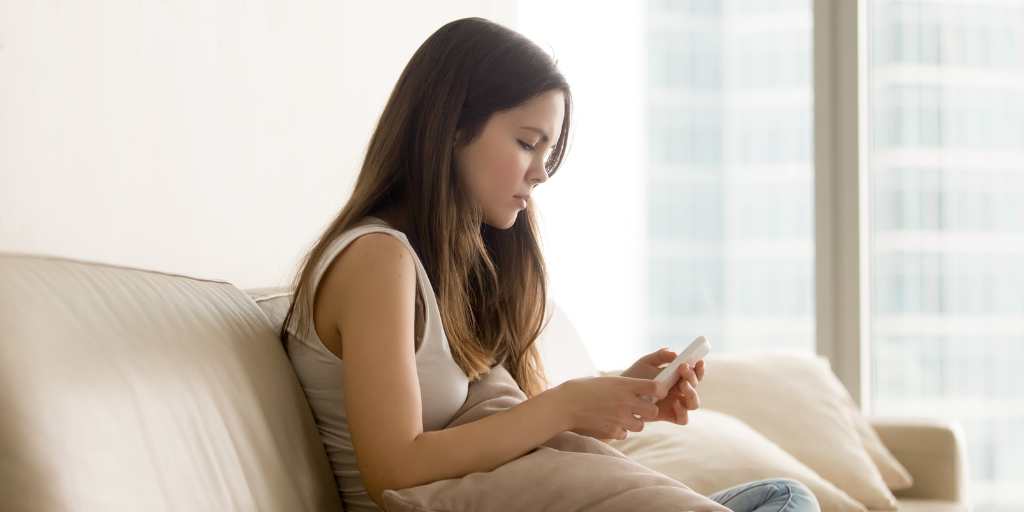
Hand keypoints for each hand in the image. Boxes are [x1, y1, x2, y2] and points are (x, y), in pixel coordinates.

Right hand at [552, 375, 666, 440]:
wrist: (563, 405)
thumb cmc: (582, 389)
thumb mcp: (607, 381)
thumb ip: (626, 387)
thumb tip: (643, 391)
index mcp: (625, 385)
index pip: (656, 387)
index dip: (659, 390)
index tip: (656, 392)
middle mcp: (626, 402)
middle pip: (653, 410)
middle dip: (648, 410)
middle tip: (639, 408)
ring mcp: (620, 418)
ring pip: (640, 425)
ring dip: (634, 422)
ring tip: (621, 416)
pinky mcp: (612, 431)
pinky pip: (625, 434)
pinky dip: (620, 430)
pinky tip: (609, 423)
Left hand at [620, 347, 705, 424]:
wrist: (619, 394)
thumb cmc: (635, 376)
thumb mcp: (645, 362)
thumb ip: (660, 356)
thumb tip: (674, 353)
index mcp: (678, 377)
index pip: (694, 374)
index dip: (699, 368)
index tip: (698, 361)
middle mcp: (679, 391)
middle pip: (696, 387)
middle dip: (693, 376)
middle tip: (682, 368)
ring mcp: (676, 404)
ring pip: (694, 403)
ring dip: (692, 393)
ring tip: (682, 384)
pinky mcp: (668, 416)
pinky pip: (683, 419)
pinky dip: (683, 412)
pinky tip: (675, 402)